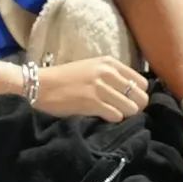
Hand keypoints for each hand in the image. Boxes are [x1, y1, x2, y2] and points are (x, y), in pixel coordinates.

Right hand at [32, 56, 149, 120]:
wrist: (40, 85)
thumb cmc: (66, 79)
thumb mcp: (92, 68)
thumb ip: (113, 76)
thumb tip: (134, 93)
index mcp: (110, 62)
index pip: (141, 82)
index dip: (138, 94)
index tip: (129, 100)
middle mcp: (108, 72)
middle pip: (140, 96)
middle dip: (135, 107)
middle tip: (123, 111)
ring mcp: (100, 87)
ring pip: (131, 108)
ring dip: (123, 115)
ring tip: (110, 113)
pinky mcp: (92, 103)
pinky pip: (116, 116)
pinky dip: (112, 119)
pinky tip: (101, 116)